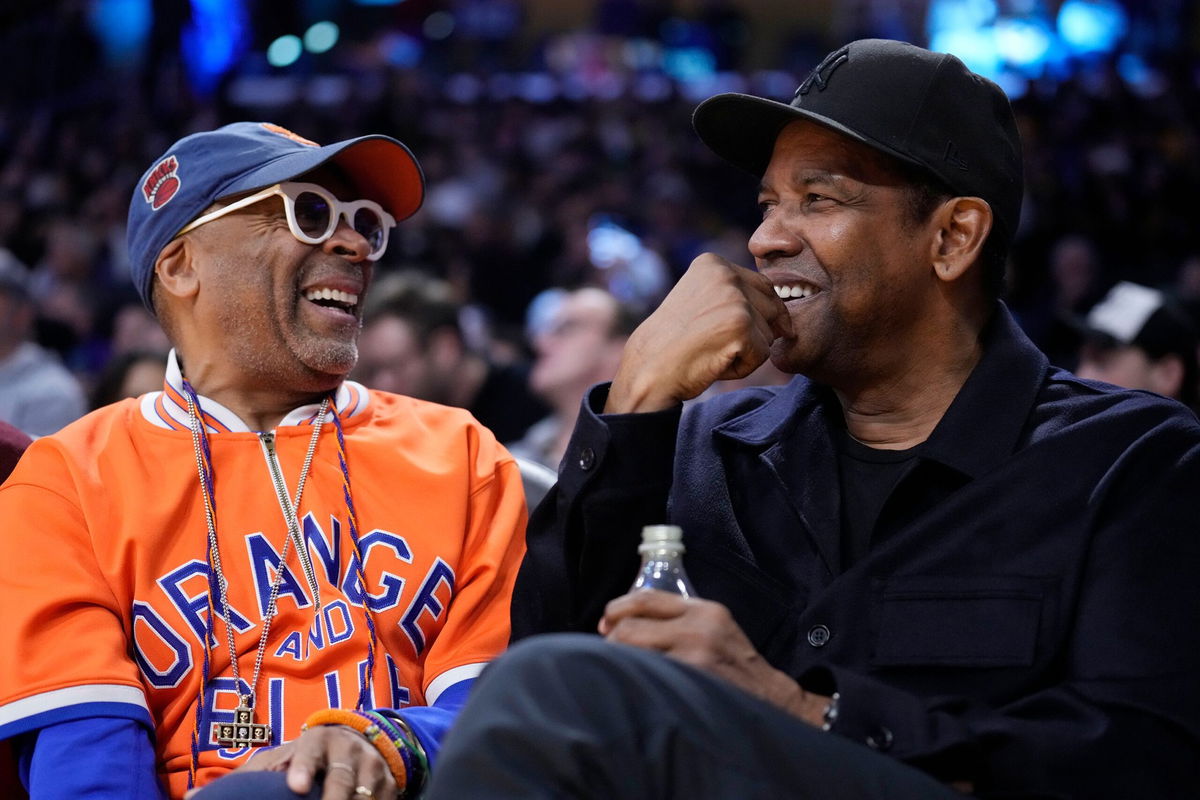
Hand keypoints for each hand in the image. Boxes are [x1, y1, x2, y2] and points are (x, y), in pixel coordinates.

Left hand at [187, 724, 397, 799]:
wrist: (360, 740)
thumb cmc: (307, 756)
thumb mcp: (279, 759)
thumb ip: (245, 779)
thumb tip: (190, 798)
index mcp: (318, 739)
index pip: (311, 750)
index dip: (303, 767)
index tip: (295, 786)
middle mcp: (348, 750)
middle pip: (342, 777)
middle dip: (334, 796)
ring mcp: (372, 767)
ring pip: (366, 793)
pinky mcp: (390, 785)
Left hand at [600, 590, 827, 725]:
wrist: (771, 701)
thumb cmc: (736, 668)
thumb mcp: (715, 629)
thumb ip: (678, 619)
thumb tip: (624, 623)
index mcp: (704, 610)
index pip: (646, 598)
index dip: (618, 609)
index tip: (606, 622)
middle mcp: (699, 628)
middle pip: (631, 628)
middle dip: (613, 641)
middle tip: (608, 653)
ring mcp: (694, 658)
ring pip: (633, 655)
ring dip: (619, 663)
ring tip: (621, 671)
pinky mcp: (690, 683)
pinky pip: (646, 678)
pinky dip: (634, 681)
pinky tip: (635, 687)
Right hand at [605, 254, 793, 412]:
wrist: (649, 369)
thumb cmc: (673, 342)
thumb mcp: (700, 300)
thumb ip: (735, 295)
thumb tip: (786, 318)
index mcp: (714, 262)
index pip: (763, 286)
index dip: (753, 315)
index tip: (719, 329)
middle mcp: (726, 274)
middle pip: (772, 308)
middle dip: (751, 333)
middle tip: (711, 341)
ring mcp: (735, 300)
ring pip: (769, 333)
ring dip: (746, 350)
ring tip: (710, 350)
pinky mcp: (742, 327)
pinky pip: (763, 355)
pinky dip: (742, 367)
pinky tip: (712, 361)